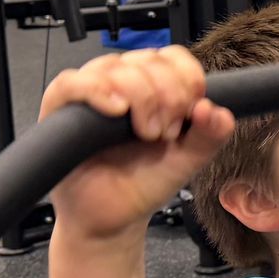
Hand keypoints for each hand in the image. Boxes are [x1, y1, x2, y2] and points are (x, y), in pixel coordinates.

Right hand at [41, 46, 235, 242]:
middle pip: (148, 60)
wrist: (111, 220)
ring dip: (140, 96)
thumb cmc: (143, 184)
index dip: (186, 77)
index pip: (172, 57)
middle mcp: (121, 84)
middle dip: (167, 95)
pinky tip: (115, 109)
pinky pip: (71, 83)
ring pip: (115, 67)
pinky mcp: (59, 110)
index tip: (191, 111)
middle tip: (166, 132)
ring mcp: (91, 94)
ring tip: (145, 133)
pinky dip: (96, 90)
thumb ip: (209, 136)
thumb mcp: (186, 160)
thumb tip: (218, 112)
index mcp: (153, 88)